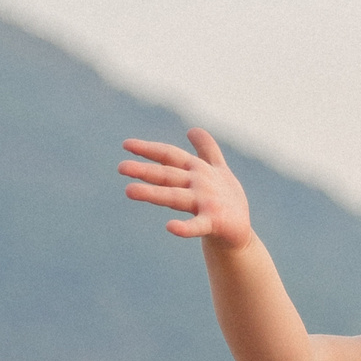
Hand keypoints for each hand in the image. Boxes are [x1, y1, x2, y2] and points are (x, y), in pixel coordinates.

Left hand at [121, 127, 254, 247]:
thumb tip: (193, 129)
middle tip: (120, 168)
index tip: (126, 145)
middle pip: (168, 175)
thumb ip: (206, 150)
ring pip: (175, 197)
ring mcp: (207, 202)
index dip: (149, 149)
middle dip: (145, 170)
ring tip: (129, 190)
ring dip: (153, 193)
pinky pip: (198, 225)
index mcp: (198, 169)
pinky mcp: (215, 222)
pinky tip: (171, 227)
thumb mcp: (218, 170)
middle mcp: (200, 182)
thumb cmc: (226, 199)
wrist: (240, 231)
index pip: (170, 155)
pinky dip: (186, 227)